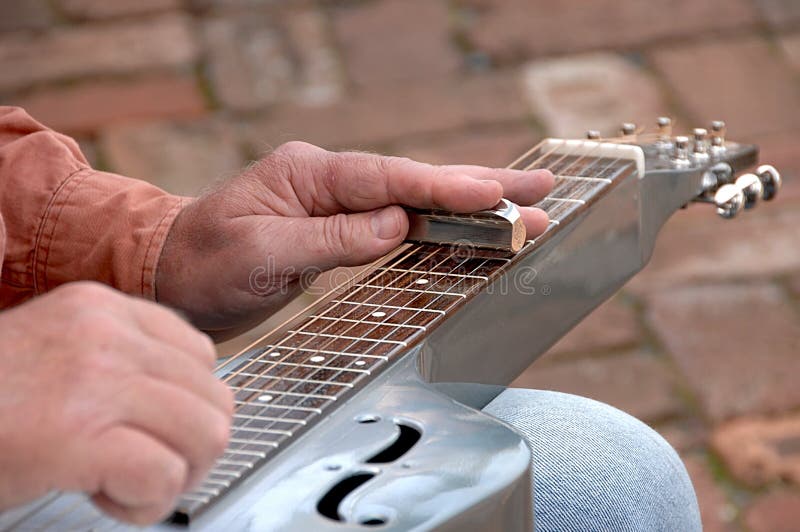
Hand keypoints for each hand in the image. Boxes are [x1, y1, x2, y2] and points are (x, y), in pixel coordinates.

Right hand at [0, 282, 232, 524]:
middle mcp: (105, 334)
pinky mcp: (76, 437)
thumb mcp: (58, 352)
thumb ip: (120, 358)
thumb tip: (189, 398)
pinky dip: (146, 503)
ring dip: (176, 475)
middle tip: (145, 465)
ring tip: (125, 481)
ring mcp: (94, 381)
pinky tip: (105, 497)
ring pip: (208, 434)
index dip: (186, 406)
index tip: (147, 429)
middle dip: (192, 447)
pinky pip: (164, 475)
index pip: (201, 356)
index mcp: (101, 308)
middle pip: (215, 398)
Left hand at [156, 141, 553, 338]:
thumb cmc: (204, 264)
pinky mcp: (338, 227)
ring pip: (413, 200)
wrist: (172, 276)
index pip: (387, 178)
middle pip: (413, 180)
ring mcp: (335, 202)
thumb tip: (395, 227)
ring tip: (524, 204)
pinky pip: (398, 223)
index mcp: (307, 173)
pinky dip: (439, 225)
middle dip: (479, 186)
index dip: (443, 187)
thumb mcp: (259, 255)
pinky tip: (470, 227)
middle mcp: (326, 179)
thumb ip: (330, 239)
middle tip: (540, 188)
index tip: (494, 193)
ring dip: (470, 205)